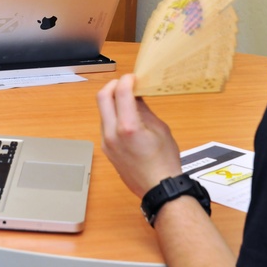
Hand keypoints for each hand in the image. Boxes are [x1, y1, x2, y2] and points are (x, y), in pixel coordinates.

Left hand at [97, 74, 183, 197]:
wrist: (158, 189)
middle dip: (113, 85)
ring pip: (102, 111)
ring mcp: (106, 142)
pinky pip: (105, 124)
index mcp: (128, 127)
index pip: (120, 92)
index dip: (127, 80)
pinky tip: (126, 117)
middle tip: (126, 83)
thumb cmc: (164, 161)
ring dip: (112, 100)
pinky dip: (113, 114)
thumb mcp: (160, 129)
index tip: (134, 77)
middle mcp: (111, 134)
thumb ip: (144, 109)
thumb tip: (136, 95)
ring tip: (128, 100)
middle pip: (102, 97)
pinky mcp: (106, 149)